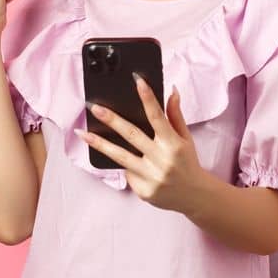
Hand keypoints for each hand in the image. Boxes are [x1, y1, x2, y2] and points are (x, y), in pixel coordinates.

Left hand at [76, 73, 213, 214]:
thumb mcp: (186, 139)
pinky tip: (133, 166)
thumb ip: (176, 116)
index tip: (137, 81)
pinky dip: (128, 168)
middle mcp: (162, 160)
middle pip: (132, 135)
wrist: (195, 196)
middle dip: (112, 120)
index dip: (147, 98)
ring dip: (99, 144)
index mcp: (174, 144)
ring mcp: (151, 177)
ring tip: (81, 133)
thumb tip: (172, 91)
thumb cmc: (188, 163)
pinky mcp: (143, 191)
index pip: (158, 116)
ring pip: (120, 157)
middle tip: (95, 108)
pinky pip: (128, 174)